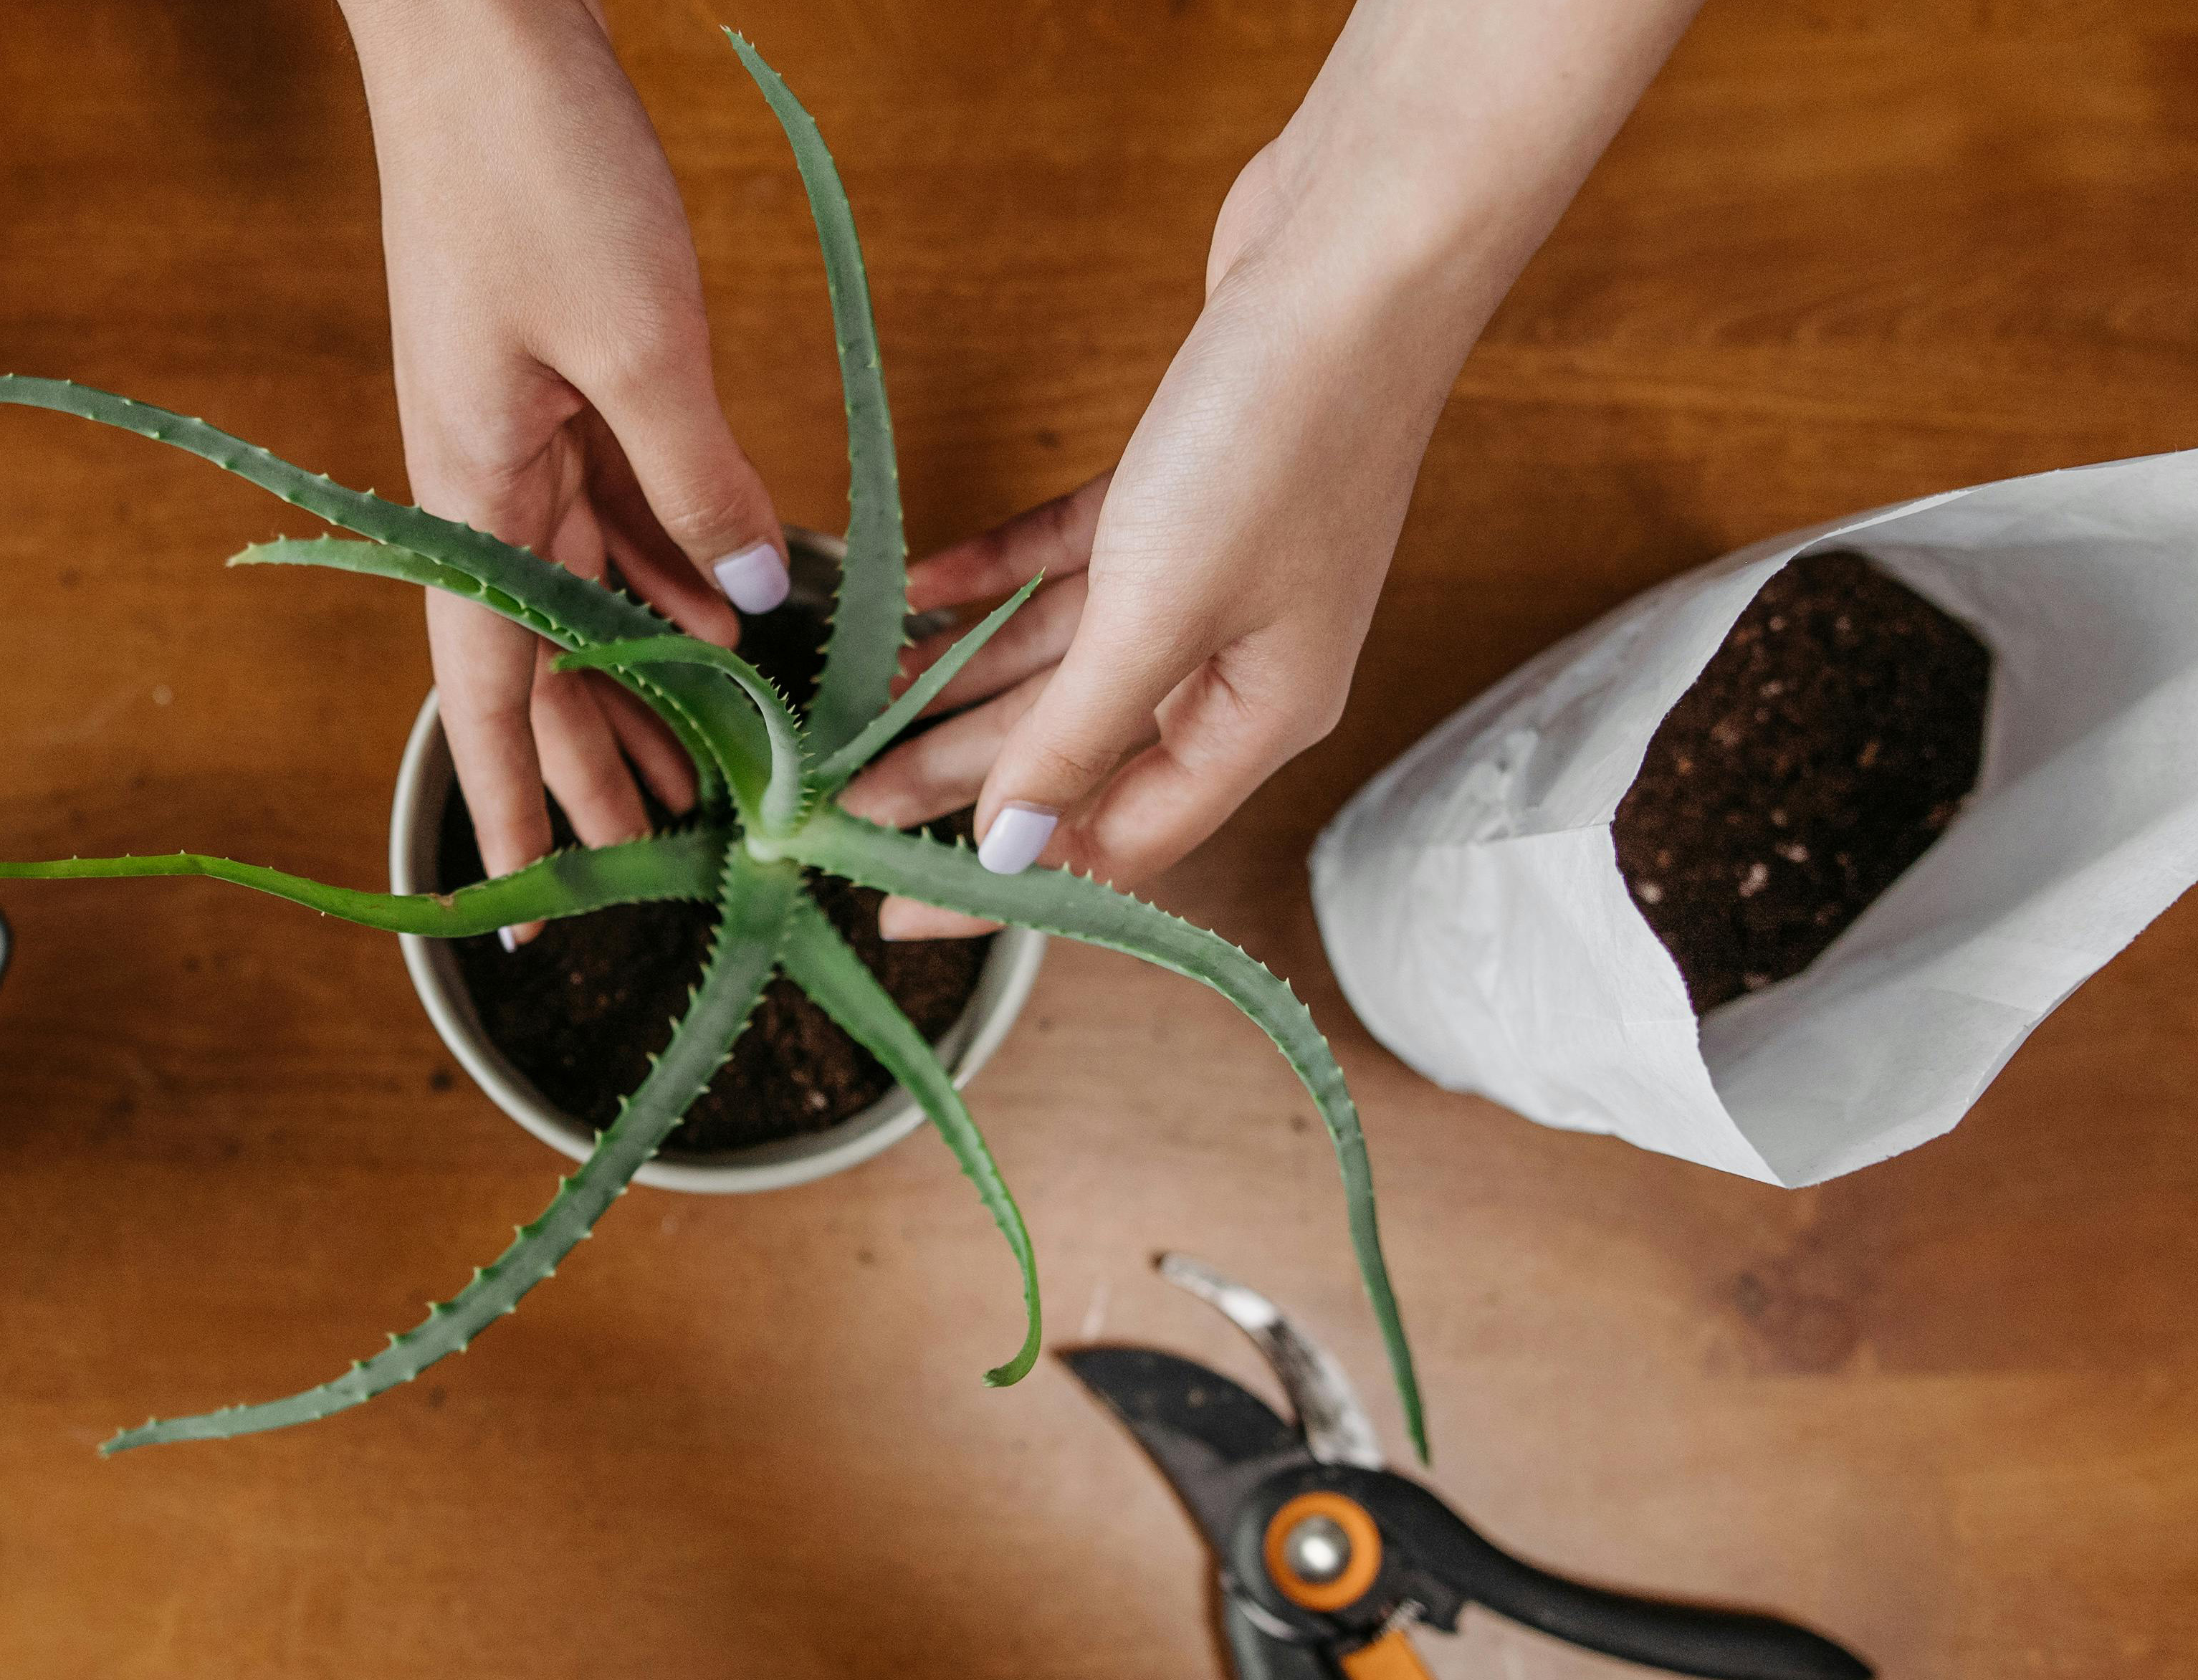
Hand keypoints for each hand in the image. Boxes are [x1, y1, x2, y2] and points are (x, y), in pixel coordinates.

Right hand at [342, 0, 791, 932]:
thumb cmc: (530, 166)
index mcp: (471, 486)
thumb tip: (753, 601)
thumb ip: (699, 481)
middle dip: (593, 764)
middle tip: (656, 855)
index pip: (488, 689)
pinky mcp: (560, 375)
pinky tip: (732, 616)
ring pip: (586, 592)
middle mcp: (482, 476)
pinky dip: (671, 570)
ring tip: (708, 768)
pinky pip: (619, 507)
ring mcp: (518, 427)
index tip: (530, 907)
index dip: (512, 803)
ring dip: (646, 678)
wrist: (478, 27)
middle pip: (540, 659)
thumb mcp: (639, 341)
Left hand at [839, 0, 1700, 938]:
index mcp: (1260, 714)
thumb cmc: (1279, 435)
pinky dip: (997, 577)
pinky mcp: (1182, 484)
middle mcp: (1242, 655)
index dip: (1009, 879)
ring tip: (853, 711)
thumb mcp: (1160, 609)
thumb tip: (1010, 850)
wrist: (1358, 254)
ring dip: (961, 679)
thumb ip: (1076, 734)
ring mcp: (1216, 568)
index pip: (1119, 840)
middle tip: (840, 803)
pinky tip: (918, 589)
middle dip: (957, 779)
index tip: (901, 907)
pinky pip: (1071, 560)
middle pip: (1076, 748)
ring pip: (1064, 655)